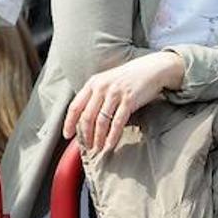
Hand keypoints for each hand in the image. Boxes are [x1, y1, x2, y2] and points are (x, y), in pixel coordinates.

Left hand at [62, 52, 183, 153]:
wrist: (151, 69)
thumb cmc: (127, 78)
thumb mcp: (106, 82)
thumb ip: (95, 96)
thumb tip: (85, 118)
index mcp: (92, 83)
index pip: (75, 106)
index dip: (69, 122)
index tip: (67, 135)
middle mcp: (101, 88)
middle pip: (87, 116)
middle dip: (84, 134)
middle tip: (86, 147)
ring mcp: (115, 94)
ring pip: (101, 121)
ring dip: (98, 138)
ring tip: (97, 149)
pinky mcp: (129, 100)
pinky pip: (117, 122)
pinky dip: (112, 136)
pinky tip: (110, 145)